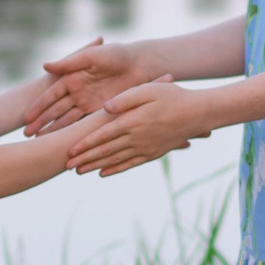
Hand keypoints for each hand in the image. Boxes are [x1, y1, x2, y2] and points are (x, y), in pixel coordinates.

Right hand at [24, 38, 152, 134]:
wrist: (140, 64)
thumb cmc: (116, 55)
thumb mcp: (92, 56)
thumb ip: (70, 62)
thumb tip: (45, 66)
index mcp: (72, 78)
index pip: (51, 95)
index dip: (38, 106)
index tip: (27, 118)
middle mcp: (77, 92)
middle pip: (55, 110)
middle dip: (41, 122)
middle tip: (27, 135)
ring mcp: (88, 103)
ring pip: (67, 120)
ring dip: (54, 131)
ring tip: (40, 143)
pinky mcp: (100, 112)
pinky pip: (84, 125)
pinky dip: (74, 134)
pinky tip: (65, 143)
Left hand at [68, 77, 194, 175]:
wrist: (198, 113)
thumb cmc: (173, 96)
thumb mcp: (148, 90)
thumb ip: (125, 99)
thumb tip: (105, 108)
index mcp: (132, 121)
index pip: (103, 135)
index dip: (85, 144)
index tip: (69, 151)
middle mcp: (137, 138)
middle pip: (105, 151)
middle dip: (85, 159)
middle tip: (67, 166)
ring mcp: (145, 148)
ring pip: (115, 160)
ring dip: (96, 166)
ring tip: (79, 172)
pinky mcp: (153, 153)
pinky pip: (131, 164)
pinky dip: (115, 170)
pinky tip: (103, 174)